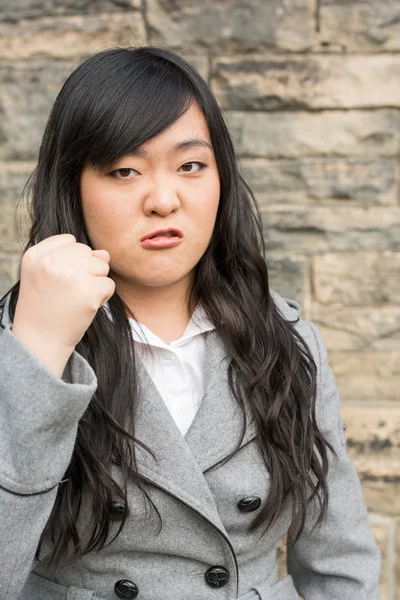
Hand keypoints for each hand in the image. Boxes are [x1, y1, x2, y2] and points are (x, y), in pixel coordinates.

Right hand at [12, 234, 114, 375]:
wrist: (41, 340)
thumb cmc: (46, 306)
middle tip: (69, 292)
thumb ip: (73, 257)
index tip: (59, 280)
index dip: (71, 260)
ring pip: (101, 266)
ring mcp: (70, 275)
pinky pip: (109, 284)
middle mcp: (50, 262)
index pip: (69, 240)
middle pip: (87, 252)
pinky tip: (86, 307)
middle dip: (85, 270)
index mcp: (35, 255)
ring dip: (96, 282)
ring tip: (77, 298)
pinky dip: (103, 297)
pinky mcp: (88, 291)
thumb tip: (105, 253)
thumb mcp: (48, 275)